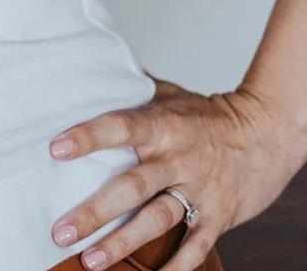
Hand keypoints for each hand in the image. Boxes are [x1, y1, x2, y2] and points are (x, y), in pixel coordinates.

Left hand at [47, 75, 306, 268]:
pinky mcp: (217, 216)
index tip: (56, 149)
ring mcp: (197, 190)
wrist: (265, 133)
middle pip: (130, 187)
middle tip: (61, 231)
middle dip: (94, 212)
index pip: (119, 127)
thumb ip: (134, 89)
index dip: (88, 137)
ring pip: (156, 220)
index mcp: (162, 126)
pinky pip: (194, 247)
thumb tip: (95, 69)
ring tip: (91, 260)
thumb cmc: (209, 114)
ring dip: (122, 243)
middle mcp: (176, 159)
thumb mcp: (171, 94)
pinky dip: (175, 267)